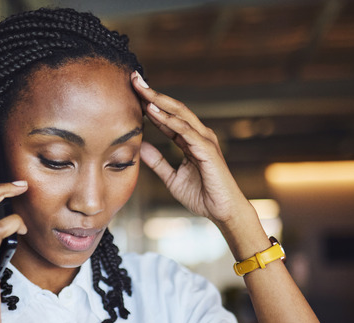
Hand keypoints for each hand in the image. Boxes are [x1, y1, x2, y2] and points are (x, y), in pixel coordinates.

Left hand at [130, 71, 250, 226]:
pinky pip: (187, 132)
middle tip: (134, 79)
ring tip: (142, 91)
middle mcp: (198, 136)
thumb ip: (158, 162)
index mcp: (189, 141)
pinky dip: (171, 121)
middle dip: (153, 94)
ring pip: (180, 114)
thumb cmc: (201, 196)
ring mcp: (204, 141)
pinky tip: (156, 113)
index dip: (149, 104)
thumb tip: (141, 147)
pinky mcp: (207, 150)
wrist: (222, 212)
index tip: (131, 92)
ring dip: (160, 102)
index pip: (167, 117)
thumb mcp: (171, 177)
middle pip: (173, 108)